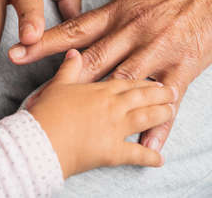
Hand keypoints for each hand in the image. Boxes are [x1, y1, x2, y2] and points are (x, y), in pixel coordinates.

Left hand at [10, 0, 211, 150]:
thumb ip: (120, 10)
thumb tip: (99, 23)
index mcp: (122, 10)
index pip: (76, 29)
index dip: (45, 42)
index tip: (18, 52)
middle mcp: (134, 31)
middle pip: (91, 61)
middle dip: (60, 82)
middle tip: (33, 100)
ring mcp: (159, 50)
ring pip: (123, 84)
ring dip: (101, 109)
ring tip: (79, 131)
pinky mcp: (185, 65)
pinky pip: (167, 100)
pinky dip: (157, 125)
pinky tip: (147, 145)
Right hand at [29, 49, 176, 178]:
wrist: (38, 140)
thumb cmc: (46, 112)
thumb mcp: (57, 86)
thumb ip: (69, 68)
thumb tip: (74, 52)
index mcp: (100, 89)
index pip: (128, 81)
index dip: (144, 81)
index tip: (156, 79)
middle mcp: (112, 105)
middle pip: (142, 97)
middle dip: (159, 94)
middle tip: (172, 93)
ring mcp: (115, 127)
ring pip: (145, 118)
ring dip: (161, 116)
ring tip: (172, 113)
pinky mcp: (112, 150)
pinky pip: (136, 154)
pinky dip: (149, 157)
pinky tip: (160, 159)